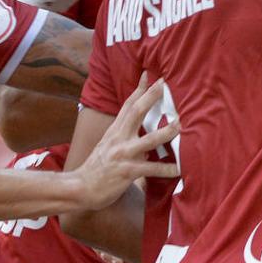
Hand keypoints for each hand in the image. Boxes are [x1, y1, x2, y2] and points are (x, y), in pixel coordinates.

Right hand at [73, 74, 179, 210]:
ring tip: (181, 125)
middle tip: (165, 84)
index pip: (127, 105)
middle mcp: (119, 139)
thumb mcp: (107, 146)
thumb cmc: (96, 168)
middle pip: (136, 112)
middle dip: (151, 97)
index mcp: (114, 131)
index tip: (148, 74)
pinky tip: (179, 168)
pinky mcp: (127, 172)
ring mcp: (123, 154)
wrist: (80, 188)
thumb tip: (141, 135)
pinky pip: (151, 170)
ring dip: (166, 132)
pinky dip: (166, 169)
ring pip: (149, 140)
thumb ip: (123, 137)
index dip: (138, 89)